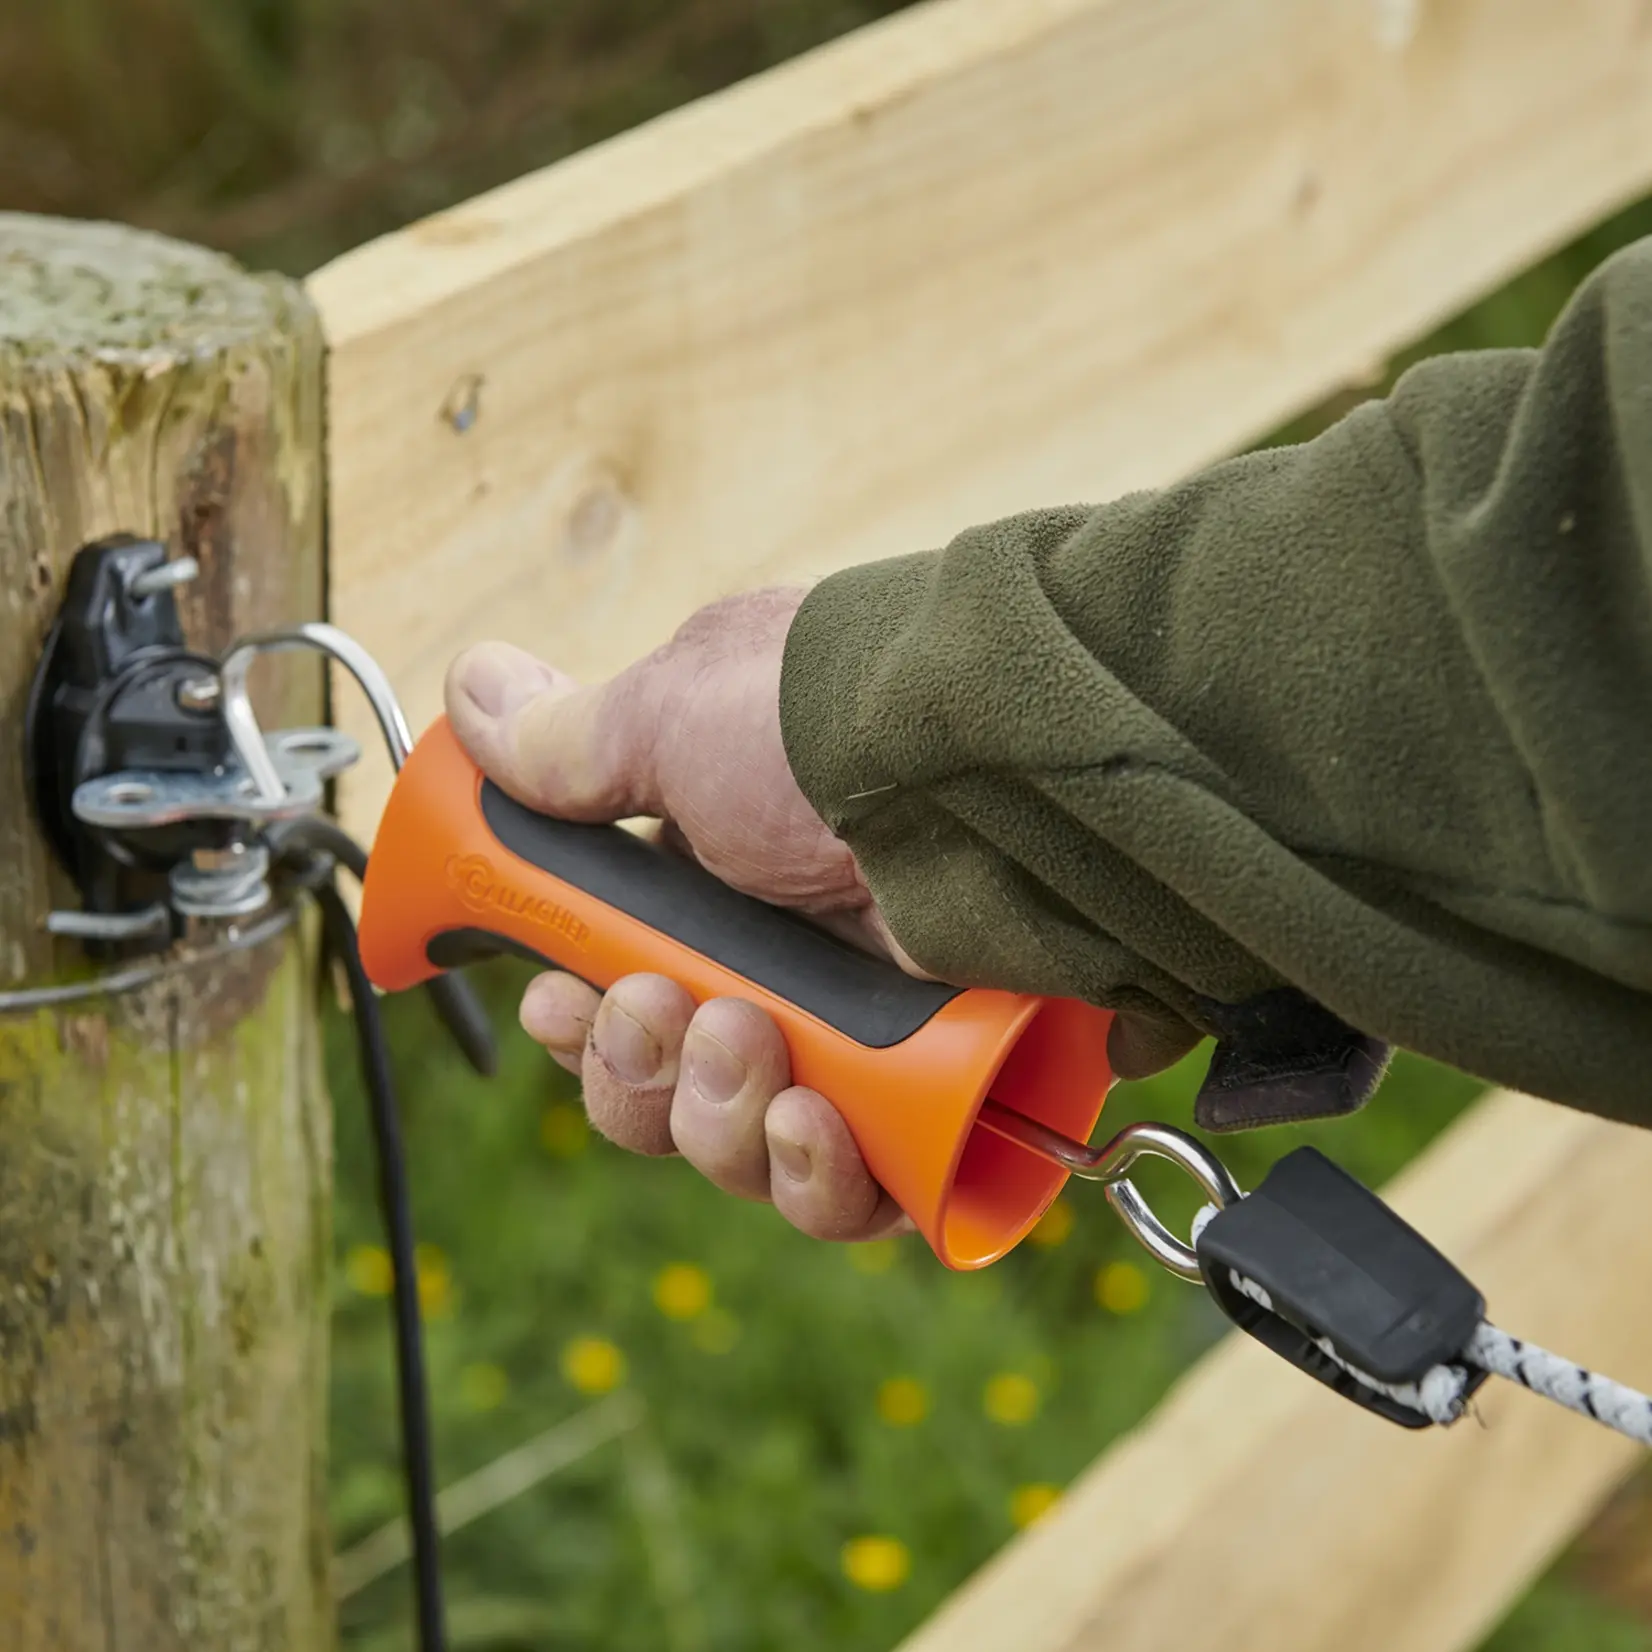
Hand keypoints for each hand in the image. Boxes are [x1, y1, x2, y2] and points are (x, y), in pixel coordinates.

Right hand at [444, 587, 917, 1241]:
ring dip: (714, 1115)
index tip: (557, 1007)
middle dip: (636, 1075)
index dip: (579, 1024)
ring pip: (740, 1153)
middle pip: (665, 1093)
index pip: (617, 998)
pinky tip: (813, 1119)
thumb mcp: (675, 719)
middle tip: (658, 1008)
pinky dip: (815, 1178)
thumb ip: (569, 743)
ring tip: (750, 1039)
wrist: (984, 770)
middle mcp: (785, 969)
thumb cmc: (828, 727)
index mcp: (716, 890)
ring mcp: (861, 1039)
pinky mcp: (932, 1104)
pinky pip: (849, 1196)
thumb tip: (474, 691)